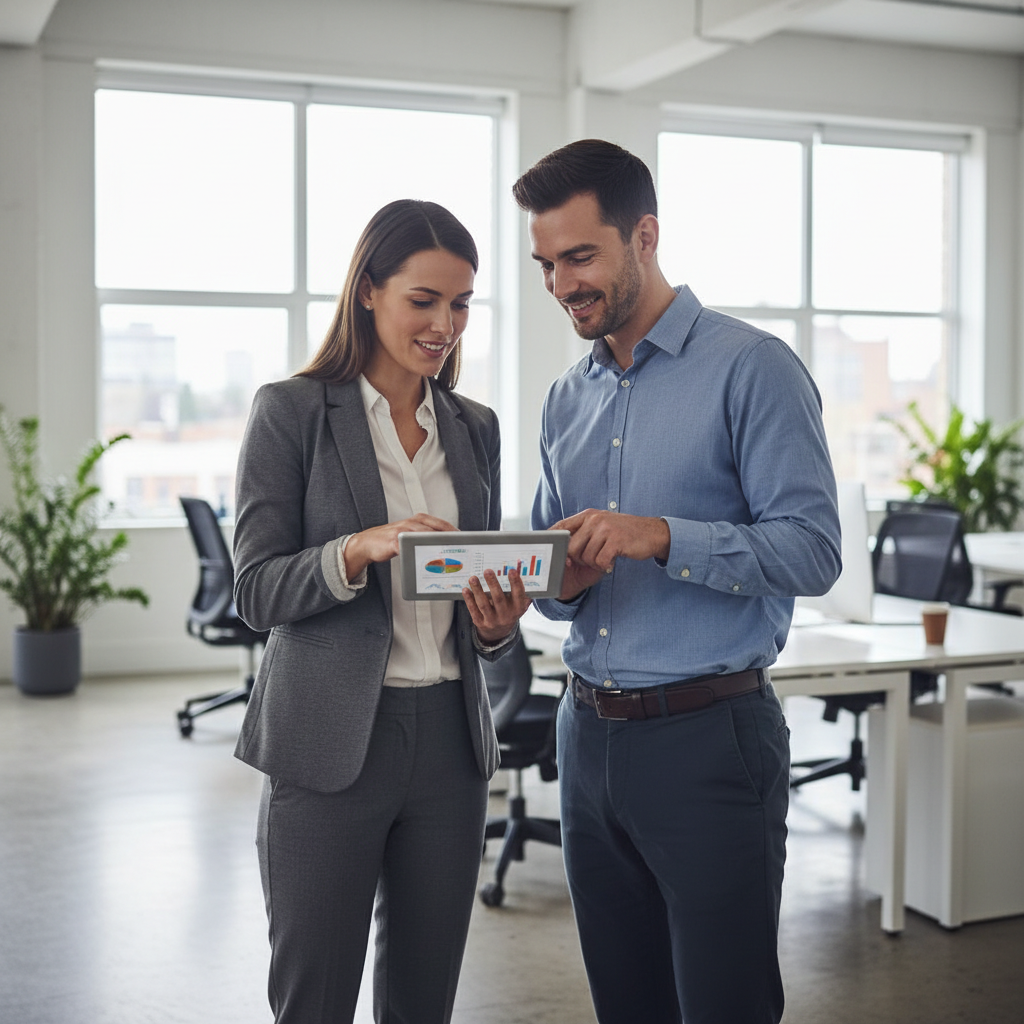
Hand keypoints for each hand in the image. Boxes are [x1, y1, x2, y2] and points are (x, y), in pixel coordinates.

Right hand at [344, 513, 455, 578]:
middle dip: (451, 539)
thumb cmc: (392, 540)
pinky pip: (410, 548)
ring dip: (439, 545)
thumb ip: (426, 537)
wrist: (367, 543)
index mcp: (419, 520)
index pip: (442, 524)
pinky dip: (420, 554)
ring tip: (451, 554)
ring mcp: (404, 531)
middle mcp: (413, 522)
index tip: (467, 541)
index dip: (455, 533)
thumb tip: (446, 546)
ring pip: (426, 536)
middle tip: (462, 549)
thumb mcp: (411, 534)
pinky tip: (428, 561)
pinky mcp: (395, 542)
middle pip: (438, 529)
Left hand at [463, 567, 531, 644]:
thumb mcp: (518, 603)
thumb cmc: (509, 610)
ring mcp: (492, 620)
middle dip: (493, 584)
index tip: (512, 570)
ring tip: (473, 578)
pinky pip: (474, 610)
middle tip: (487, 571)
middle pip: (498, 599)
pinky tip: (466, 589)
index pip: (518, 595)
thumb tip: (519, 567)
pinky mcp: (480, 623)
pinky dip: (469, 600)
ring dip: (478, 590)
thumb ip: (518, 589)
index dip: (515, 583)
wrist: (499, 631)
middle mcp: (506, 616)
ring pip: (484, 604)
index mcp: (517, 609)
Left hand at [554, 509, 670, 580]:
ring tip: (605, 558)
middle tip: (591, 559)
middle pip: (571, 547)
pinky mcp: (616, 541)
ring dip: (594, 563)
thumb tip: (563, 545)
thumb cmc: (625, 532)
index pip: (562, 526)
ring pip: (586, 556)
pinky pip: (600, 561)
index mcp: (589, 515)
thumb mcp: (602, 525)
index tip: (551, 551)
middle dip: (578, 559)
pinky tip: (612, 561)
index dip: (553, 540)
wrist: (652, 533)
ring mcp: (605, 529)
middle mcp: (595, 519)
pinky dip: (605, 565)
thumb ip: (584, 531)